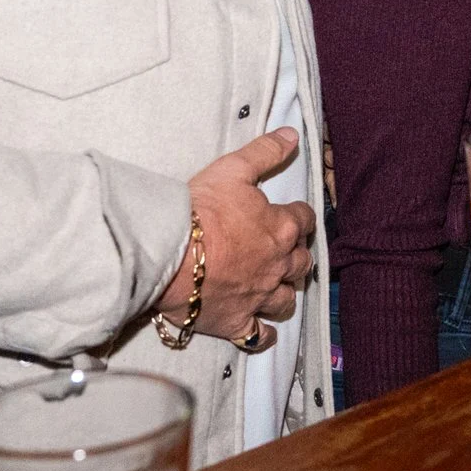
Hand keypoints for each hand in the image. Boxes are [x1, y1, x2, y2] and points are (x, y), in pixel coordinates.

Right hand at [164, 128, 317, 340]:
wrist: (167, 253)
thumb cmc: (199, 209)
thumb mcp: (233, 169)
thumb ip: (265, 152)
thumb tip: (292, 135)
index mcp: (280, 227)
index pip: (304, 219)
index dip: (298, 217)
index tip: (291, 216)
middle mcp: (277, 264)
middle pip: (302, 262)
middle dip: (297, 255)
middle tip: (286, 251)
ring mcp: (259, 297)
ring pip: (287, 299)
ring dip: (286, 292)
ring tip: (278, 287)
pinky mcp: (237, 322)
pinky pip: (260, 335)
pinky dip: (264, 334)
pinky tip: (263, 330)